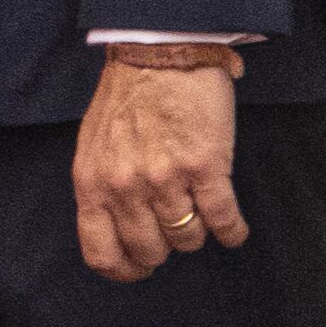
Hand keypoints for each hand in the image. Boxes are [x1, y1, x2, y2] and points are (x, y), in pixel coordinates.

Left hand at [75, 46, 245, 281]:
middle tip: (173, 231)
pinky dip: (232, 231)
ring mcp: (165, 179)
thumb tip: (117, 229)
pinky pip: (223, 220)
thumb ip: (102, 188)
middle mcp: (125, 187)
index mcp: (92, 184)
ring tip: (200, 215)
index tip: (140, 269)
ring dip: (197, 233)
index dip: (124, 270)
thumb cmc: (126, 100)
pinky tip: (233, 230)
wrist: (161, 56)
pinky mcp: (205, 168)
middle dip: (164, 248)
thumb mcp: (94, 148)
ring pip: (187, 238)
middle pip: (149, 252)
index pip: (101, 253)